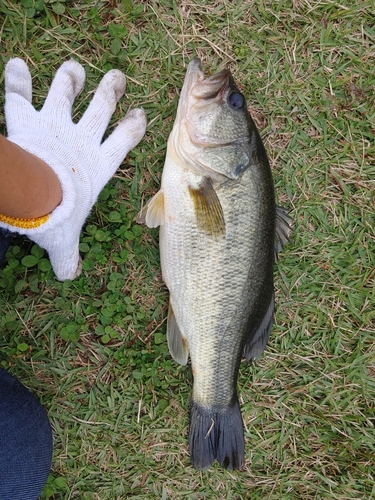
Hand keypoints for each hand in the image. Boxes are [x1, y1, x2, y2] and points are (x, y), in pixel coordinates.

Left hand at [2, 58, 146, 279]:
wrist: (37, 194)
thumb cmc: (60, 214)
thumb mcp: (65, 239)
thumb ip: (67, 257)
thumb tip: (68, 277)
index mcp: (99, 163)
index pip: (123, 140)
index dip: (134, 126)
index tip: (140, 114)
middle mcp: (81, 139)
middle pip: (101, 107)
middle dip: (110, 89)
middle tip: (117, 76)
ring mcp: (55, 124)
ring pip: (65, 92)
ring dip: (69, 78)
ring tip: (72, 68)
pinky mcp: (28, 120)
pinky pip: (20, 94)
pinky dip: (17, 79)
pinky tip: (14, 64)